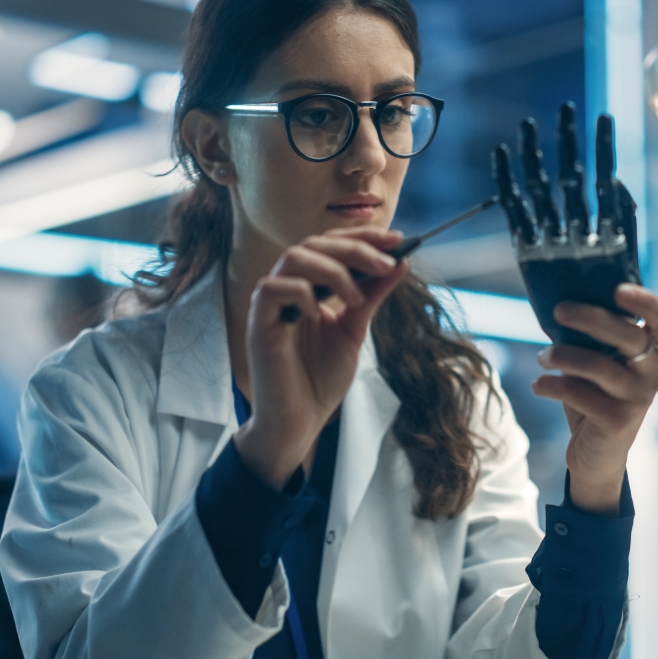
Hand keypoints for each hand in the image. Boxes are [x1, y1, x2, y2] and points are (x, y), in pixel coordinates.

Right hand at [235, 227, 408, 488]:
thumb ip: (372, 296)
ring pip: (294, 257)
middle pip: (314, 244)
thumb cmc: (320, 379)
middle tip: (387, 263)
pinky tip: (319, 314)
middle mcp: (287, 288)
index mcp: (309, 286)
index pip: (331, 245)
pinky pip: (274, 289)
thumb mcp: (355, 331)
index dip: (362, 237)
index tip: (398, 240)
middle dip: (355, 249)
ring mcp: (270, 304)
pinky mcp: (258, 323)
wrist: (300, 421)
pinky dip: (302, 293)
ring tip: (357, 298)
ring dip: (333, 269)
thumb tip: (399, 263)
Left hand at [531, 283, 657, 513]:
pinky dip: (552, 385)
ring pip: (598, 365)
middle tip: (559, 311)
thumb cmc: (593, 400)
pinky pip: (579, 394)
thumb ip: (591, 340)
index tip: (617, 290)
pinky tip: (538, 385)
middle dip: (591, 318)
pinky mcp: (617, 422)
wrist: (595, 457)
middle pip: (628, 335)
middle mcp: (652, 374)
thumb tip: (560, 305)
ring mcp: (637, 399)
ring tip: (541, 357)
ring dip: (562, 355)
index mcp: (651, 353)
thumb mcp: (596, 366)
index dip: (648, 302)